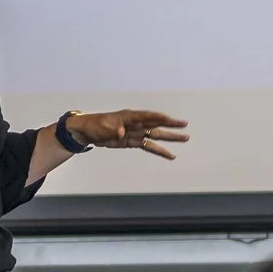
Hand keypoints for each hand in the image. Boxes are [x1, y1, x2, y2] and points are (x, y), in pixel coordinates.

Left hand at [67, 110, 189, 160]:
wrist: (87, 132)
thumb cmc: (95, 125)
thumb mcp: (102, 128)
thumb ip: (113, 130)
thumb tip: (121, 132)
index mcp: (129, 116)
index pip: (147, 116)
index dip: (159, 117)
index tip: (170, 119)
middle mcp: (136, 123)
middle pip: (156, 124)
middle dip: (170, 125)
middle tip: (184, 125)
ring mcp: (136, 133)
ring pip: (156, 135)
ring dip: (170, 137)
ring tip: (185, 138)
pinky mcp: (133, 142)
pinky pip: (149, 146)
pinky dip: (160, 151)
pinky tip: (170, 155)